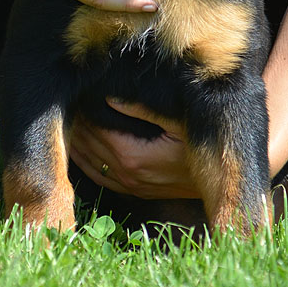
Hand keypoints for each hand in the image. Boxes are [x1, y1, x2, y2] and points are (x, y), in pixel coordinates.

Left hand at [70, 98, 199, 198]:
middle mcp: (125, 174)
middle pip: (87, 145)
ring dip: (76, 142)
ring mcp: (128, 186)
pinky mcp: (133, 191)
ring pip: (88, 163)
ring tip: (68, 121)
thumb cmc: (200, 147)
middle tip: (68, 103)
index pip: (94, 130)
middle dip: (75, 124)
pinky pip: (98, 178)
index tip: (76, 94)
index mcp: (132, 155)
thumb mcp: (177, 122)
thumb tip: (111, 98)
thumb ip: (142, 110)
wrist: (219, 181)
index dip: (82, 112)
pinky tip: (79, 148)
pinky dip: (85, 161)